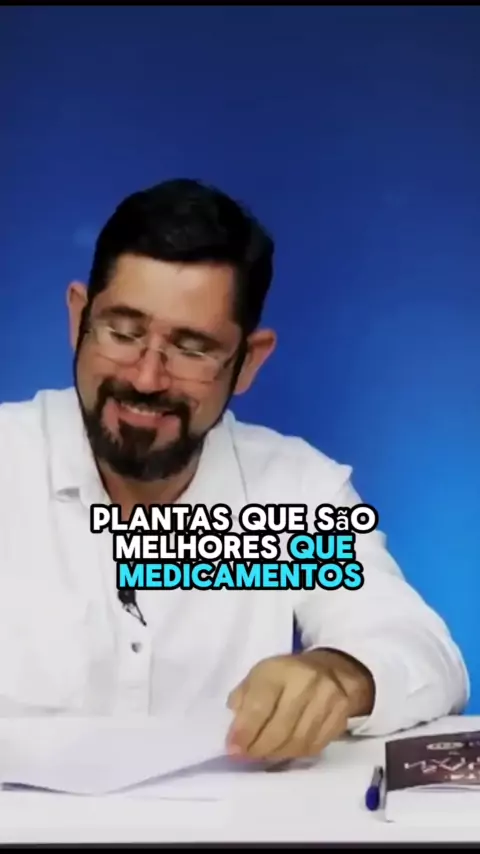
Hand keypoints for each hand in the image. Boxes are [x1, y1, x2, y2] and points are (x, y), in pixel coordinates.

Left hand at [225, 649, 374, 761]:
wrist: (330, 670)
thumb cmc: (285, 674)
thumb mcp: (259, 675)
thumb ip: (243, 699)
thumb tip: (235, 732)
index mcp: (280, 668)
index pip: (259, 705)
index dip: (244, 731)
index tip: (232, 749)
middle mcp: (306, 682)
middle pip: (279, 728)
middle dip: (258, 748)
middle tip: (246, 756)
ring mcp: (327, 700)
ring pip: (297, 742)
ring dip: (275, 754)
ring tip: (262, 754)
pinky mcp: (340, 717)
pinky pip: (313, 746)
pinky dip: (294, 753)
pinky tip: (283, 750)